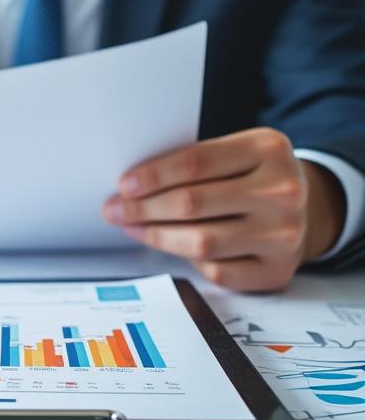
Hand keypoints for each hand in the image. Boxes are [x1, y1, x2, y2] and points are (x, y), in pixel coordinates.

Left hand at [102, 128, 346, 291]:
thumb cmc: (252, 178)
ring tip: (132, 227)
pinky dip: (187, 260)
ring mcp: (283, 234)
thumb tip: (131, 186)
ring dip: (156, 236)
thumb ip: (194, 164)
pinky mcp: (275, 270)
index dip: (153, 176)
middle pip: (193, 204)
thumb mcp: (235, 154)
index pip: (197, 163)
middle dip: (143, 208)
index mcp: (269, 150)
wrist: (305, 208)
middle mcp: (282, 191)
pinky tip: (170, 245)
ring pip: (200, 242)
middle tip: (114, 210)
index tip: (124, 185)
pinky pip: (215, 270)